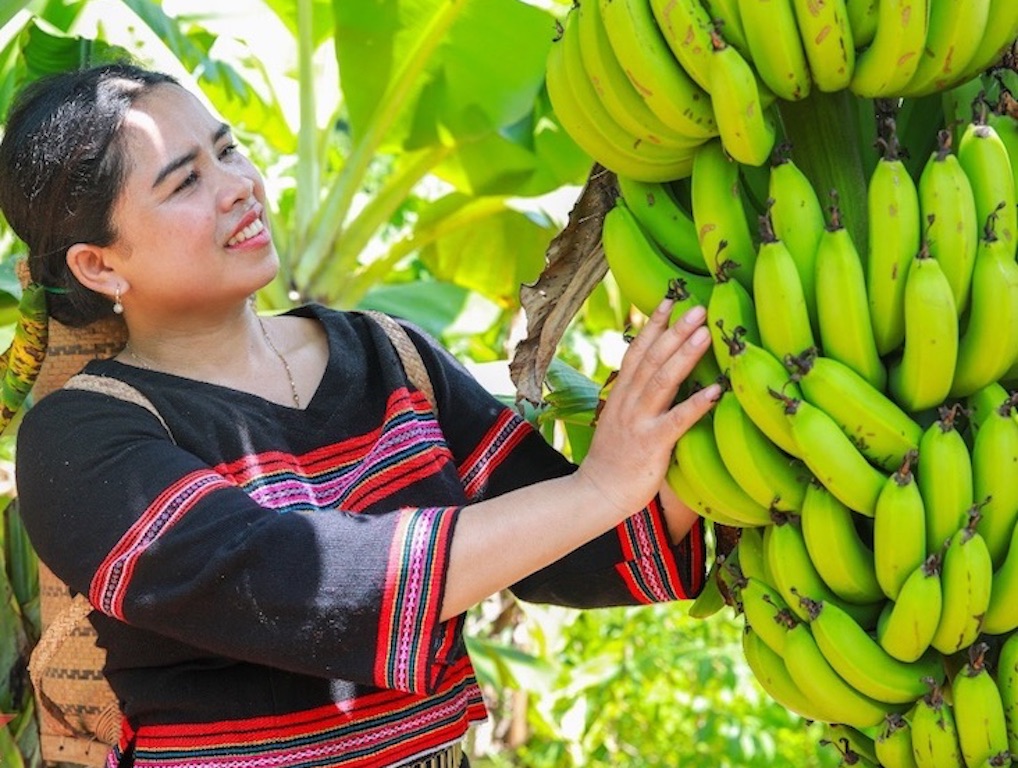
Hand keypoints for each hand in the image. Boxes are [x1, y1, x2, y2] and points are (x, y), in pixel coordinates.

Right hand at [575, 298, 719, 520]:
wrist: (597, 493)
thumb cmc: (615, 460)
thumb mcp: (621, 420)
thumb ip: (637, 397)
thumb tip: (657, 376)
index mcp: (621, 394)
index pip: (637, 351)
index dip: (653, 324)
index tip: (670, 299)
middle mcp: (628, 402)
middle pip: (652, 359)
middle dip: (674, 330)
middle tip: (697, 308)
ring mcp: (638, 422)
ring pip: (662, 381)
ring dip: (684, 355)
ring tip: (705, 334)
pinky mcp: (651, 444)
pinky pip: (676, 420)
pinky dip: (696, 404)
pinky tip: (716, 390)